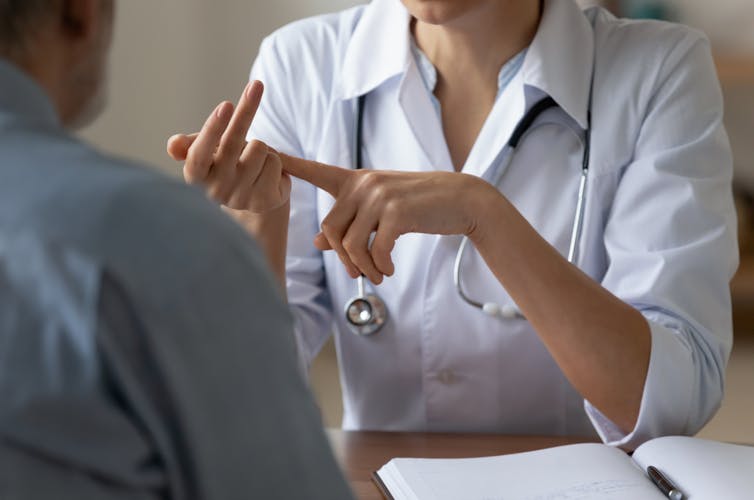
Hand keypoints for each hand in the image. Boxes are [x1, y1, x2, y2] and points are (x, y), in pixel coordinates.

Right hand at [167, 81, 290, 213]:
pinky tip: (267, 172)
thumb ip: (188, 145)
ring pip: (259, 149)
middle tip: (257, 85)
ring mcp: (242, 197)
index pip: (199, 154)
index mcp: (196, 176)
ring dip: (261, 147)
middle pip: (233, 143)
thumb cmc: (224, 165)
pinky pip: (275, 162)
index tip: (226, 104)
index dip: (212, 129)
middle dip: (246, 110)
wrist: (252, 196)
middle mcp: (217, 190)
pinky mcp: (265, 201)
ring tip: (254, 158)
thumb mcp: (205, 151)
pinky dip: (275, 160)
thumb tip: (173, 145)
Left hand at [280, 154, 496, 283]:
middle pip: (329, 229)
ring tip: (377, 275)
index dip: (289, 163)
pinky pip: (374, 249)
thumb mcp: (380, 210)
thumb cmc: (418, 206)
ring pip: (350, 243)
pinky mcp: (397, 211)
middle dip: (342, 258)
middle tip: (359, 273)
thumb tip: (318, 242)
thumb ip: (350, 222)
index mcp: (355, 180)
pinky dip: (379, 266)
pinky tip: (388, 270)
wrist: (460, 199)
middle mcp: (363, 183)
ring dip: (362, 268)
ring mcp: (379, 196)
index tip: (264, 148)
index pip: (315, 170)